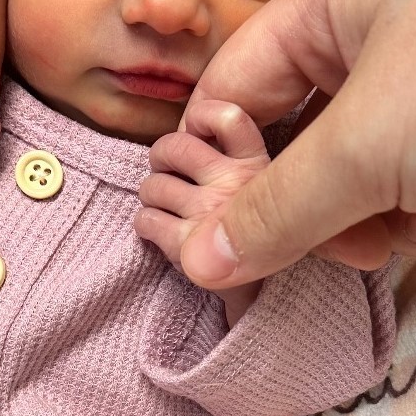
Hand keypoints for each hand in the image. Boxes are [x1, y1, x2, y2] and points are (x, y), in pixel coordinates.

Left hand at [135, 99, 268, 325]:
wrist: (270, 299)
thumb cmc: (263, 242)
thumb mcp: (266, 189)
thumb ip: (238, 154)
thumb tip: (193, 127)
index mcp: (261, 164)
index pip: (226, 116)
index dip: (201, 118)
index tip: (198, 134)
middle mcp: (239, 183)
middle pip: (175, 148)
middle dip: (162, 163)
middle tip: (170, 177)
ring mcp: (213, 213)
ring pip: (154, 185)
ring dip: (150, 197)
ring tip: (163, 207)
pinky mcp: (189, 245)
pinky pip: (146, 220)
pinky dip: (144, 226)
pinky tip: (158, 233)